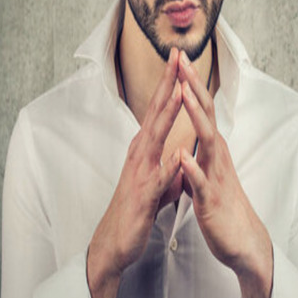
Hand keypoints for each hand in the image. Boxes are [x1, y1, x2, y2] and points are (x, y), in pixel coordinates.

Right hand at [87, 48, 183, 297]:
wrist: (116, 242)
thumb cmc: (137, 208)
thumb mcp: (158, 180)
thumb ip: (170, 165)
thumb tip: (182, 155)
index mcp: (145, 146)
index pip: (159, 108)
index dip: (170, 83)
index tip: (180, 59)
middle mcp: (140, 152)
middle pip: (155, 111)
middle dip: (167, 82)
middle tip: (176, 55)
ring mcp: (140, 171)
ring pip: (155, 135)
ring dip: (168, 112)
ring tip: (179, 90)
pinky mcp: (143, 194)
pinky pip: (158, 177)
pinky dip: (168, 164)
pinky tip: (178, 152)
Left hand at [177, 50, 271, 281]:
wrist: (242, 240)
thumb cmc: (223, 205)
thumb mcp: (207, 175)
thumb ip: (196, 159)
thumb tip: (183, 147)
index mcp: (213, 149)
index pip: (202, 110)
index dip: (191, 85)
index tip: (180, 61)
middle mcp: (217, 156)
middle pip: (206, 115)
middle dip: (194, 87)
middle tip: (184, 61)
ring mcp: (215, 175)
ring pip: (207, 140)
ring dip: (194, 115)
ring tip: (183, 93)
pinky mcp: (211, 199)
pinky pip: (201, 181)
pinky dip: (192, 167)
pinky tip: (183, 155)